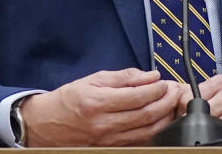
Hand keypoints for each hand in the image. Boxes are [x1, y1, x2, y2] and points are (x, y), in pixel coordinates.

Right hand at [19, 68, 185, 146]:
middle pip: (145, 115)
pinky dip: (152, 130)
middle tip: (174, 91)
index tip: (162, 80)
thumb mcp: (92, 79)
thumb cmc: (68, 100)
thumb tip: (148, 76)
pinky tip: (159, 120)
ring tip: (171, 104)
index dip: (154, 88)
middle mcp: (105, 124)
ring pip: (145, 131)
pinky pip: (138, 141)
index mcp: (99, 102)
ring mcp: (109, 141)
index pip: (136, 96)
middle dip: (165, 102)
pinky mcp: (111, 149)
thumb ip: (122, 77)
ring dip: (163, 117)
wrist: (47, 126)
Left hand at [177, 75, 221, 145]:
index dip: (181, 108)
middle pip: (195, 110)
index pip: (187, 95)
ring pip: (207, 124)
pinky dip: (216, 137)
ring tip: (212, 128)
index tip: (184, 113)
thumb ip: (200, 93)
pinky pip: (220, 135)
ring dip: (205, 130)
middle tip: (198, 124)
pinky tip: (221, 134)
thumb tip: (174, 99)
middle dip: (192, 120)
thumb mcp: (221, 92)